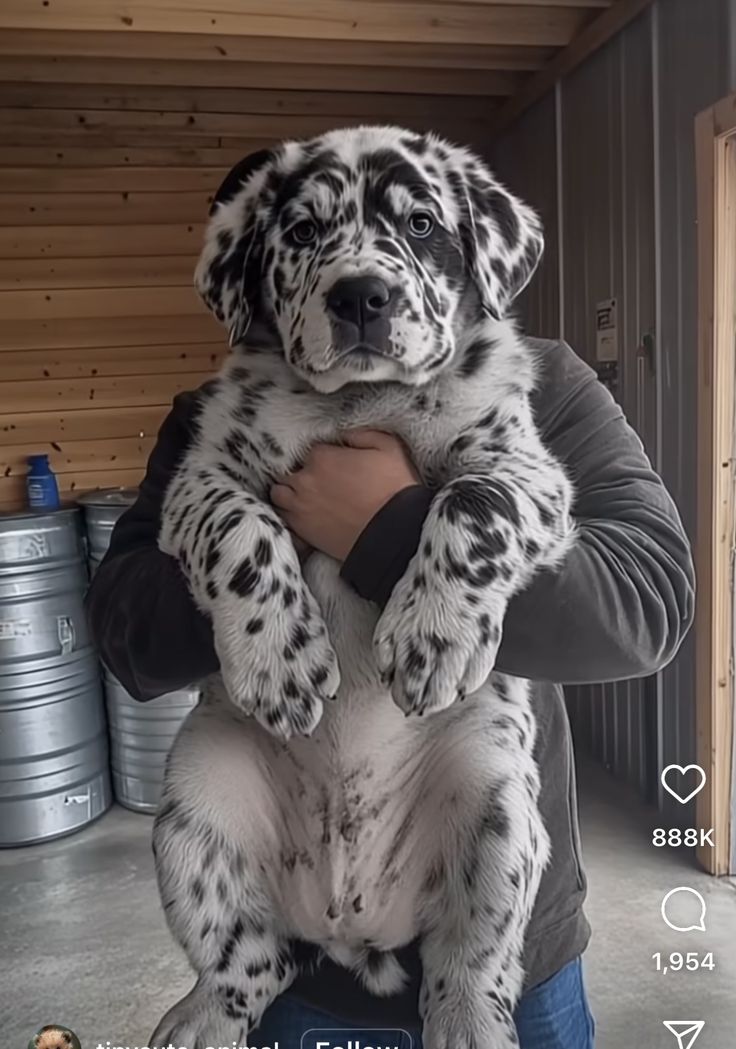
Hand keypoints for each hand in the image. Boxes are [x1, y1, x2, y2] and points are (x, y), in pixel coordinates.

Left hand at [270, 429, 419, 561]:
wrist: (394, 535)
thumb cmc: (395, 489)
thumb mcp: (389, 447)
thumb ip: (361, 434)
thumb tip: (343, 434)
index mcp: (322, 457)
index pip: (311, 450)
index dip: (324, 456)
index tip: (335, 464)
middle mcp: (305, 480)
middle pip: (288, 470)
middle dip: (300, 473)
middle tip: (319, 480)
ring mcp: (300, 507)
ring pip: (279, 494)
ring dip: (288, 492)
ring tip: (305, 496)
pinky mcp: (302, 531)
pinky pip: (284, 519)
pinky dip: (289, 515)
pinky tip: (304, 515)